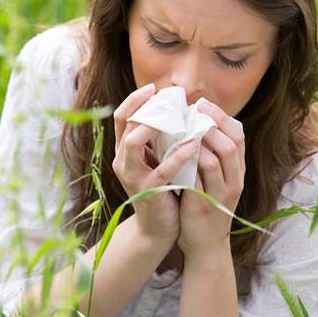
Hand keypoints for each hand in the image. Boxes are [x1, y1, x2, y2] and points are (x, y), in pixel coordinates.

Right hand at [112, 83, 195, 244]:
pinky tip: (194, 145)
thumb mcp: (159, 161)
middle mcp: (123, 161)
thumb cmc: (163, 190)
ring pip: (133, 142)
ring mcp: (132, 176)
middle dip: (148, 107)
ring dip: (155, 125)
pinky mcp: (148, 192)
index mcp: (125, 151)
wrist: (159, 229)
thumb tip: (179, 111)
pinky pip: (160, 170)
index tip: (155, 87)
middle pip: (127, 124)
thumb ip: (162, 140)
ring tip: (177, 116)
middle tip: (170, 98)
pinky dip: (177, 156)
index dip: (136, 99)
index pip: (122, 117)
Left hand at [178, 100, 245, 257]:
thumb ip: (213, 157)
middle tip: (194, 108)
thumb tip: (198, 126)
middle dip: (212, 122)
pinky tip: (173, 150)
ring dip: (199, 139)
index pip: (239, 137)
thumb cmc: (206, 207)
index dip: (222, 117)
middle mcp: (235, 181)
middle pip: (231, 143)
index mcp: (238, 172)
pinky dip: (187, 161)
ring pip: (216, 158)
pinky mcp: (204, 204)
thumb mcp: (217, 181)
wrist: (206, 245)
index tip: (204, 104)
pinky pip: (197, 177)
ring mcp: (221, 193)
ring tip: (183, 125)